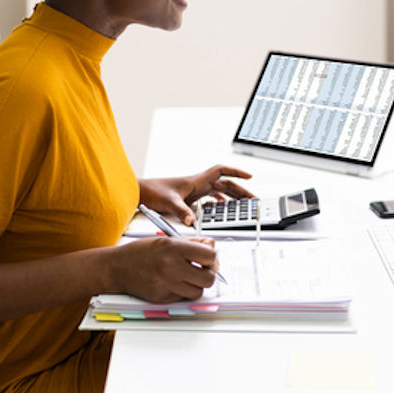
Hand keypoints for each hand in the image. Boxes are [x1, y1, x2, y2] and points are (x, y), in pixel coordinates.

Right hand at [109, 236, 220, 303]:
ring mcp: (166, 285)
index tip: (207, 257)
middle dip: (208, 273)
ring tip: (187, 276)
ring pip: (198, 292)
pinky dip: (183, 292)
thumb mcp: (166, 238)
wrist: (117, 267)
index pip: (210, 256)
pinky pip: (183, 298)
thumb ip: (192, 242)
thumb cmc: (140, 252)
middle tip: (202, 269)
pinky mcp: (162, 298)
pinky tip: (175, 282)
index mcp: (173, 248)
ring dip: (196, 285)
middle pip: (208, 278)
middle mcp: (171, 267)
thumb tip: (212, 246)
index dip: (211, 257)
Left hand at [140, 165, 254, 225]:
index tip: (250, 176)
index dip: (237, 172)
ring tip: (242, 204)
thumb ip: (181, 212)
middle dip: (240, 190)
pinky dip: (219, 202)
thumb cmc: (152, 191)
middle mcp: (198, 184)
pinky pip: (210, 198)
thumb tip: (192, 221)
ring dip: (231, 196)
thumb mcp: (168, 202)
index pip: (221, 171)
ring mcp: (195, 191)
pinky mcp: (190, 198)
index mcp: (196, 181)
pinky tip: (222, 208)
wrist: (141, 192)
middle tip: (252, 198)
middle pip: (225, 184)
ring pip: (219, 191)